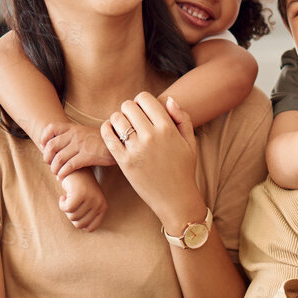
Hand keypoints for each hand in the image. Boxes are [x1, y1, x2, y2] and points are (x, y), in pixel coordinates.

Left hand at [39, 121, 114, 180]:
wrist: (119, 142)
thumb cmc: (102, 140)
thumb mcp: (86, 132)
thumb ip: (73, 135)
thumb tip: (60, 143)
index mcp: (73, 128)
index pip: (51, 128)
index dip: (43, 138)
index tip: (43, 147)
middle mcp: (75, 135)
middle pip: (51, 145)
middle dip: (46, 157)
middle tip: (49, 164)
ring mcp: (81, 145)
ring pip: (59, 158)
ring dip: (54, 168)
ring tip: (56, 173)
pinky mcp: (87, 156)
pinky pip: (69, 166)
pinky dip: (63, 173)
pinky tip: (62, 178)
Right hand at [60, 168, 106, 230]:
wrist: (75, 168)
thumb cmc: (79, 188)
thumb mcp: (88, 203)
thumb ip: (87, 216)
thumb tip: (81, 227)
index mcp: (103, 208)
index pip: (90, 228)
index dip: (79, 222)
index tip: (77, 211)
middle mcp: (99, 204)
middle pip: (79, 224)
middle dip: (71, 216)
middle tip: (70, 203)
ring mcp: (90, 199)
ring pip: (72, 216)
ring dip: (66, 209)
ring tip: (68, 198)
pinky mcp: (80, 194)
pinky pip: (67, 208)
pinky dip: (62, 204)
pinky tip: (63, 196)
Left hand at [100, 93, 200, 227]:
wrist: (176, 199)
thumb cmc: (183, 170)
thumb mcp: (190, 143)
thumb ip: (183, 118)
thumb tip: (169, 99)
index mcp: (167, 128)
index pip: (144, 98)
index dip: (141, 102)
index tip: (143, 112)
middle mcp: (151, 136)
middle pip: (128, 105)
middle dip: (129, 110)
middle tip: (133, 121)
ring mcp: (136, 149)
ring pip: (116, 118)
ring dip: (118, 120)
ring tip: (124, 128)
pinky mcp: (124, 161)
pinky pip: (108, 135)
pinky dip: (107, 129)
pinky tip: (112, 132)